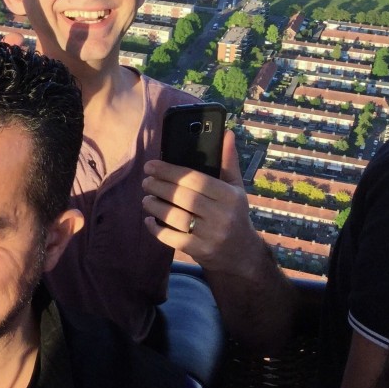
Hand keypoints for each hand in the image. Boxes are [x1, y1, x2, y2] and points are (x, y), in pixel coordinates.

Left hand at [140, 131, 256, 271]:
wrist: (242, 254)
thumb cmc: (234, 214)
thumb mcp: (235, 188)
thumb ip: (227, 162)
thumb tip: (227, 133)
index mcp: (230, 196)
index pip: (196, 180)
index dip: (170, 171)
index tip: (151, 165)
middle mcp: (222, 216)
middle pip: (183, 197)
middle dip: (159, 186)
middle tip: (145, 181)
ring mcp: (211, 236)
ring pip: (175, 217)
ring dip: (155, 206)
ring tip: (146, 198)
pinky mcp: (200, 251)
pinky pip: (172, 238)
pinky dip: (157, 228)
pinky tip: (149, 219)